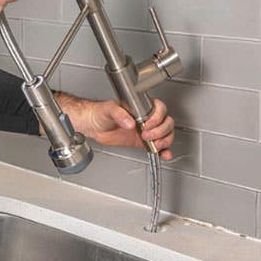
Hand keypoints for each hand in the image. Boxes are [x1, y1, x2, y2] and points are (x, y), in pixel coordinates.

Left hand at [59, 95, 174, 160]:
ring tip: (154, 145)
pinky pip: (158, 146)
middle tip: (146, 135)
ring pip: (166, 134)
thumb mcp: (109, 109)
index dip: (157, 117)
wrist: (93, 125)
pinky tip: (164, 154)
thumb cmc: (101, 112)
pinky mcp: (142, 141)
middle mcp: (146, 117)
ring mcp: (146, 130)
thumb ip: (119, 113)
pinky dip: (163, 151)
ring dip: (164, 141)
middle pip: (166, 122)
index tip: (147, 124)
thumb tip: (130, 122)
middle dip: (160, 131)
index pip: (159, 108)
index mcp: (141, 106)